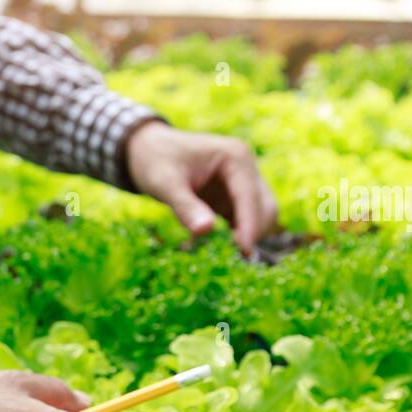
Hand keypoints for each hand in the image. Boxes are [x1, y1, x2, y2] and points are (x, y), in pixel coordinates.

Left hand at [126, 120, 277, 253]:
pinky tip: (223, 251)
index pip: (250, 196)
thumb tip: (205, 231)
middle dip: (254, 232)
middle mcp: (245, 167)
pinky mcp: (233, 197)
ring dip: (249, 235)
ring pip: (261, 215)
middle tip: (237, 260)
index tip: (243, 252)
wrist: (146, 150)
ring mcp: (241, 182)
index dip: (249, 225)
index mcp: (235, 156)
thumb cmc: (154, 161)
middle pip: (265, 206)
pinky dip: (239, 235)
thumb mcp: (164, 184)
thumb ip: (185, 207)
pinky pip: (244, 220)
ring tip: (230, 259)